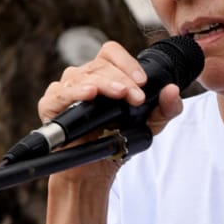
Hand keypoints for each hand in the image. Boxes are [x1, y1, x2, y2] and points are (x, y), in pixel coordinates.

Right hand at [38, 39, 184, 135]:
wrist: (96, 170)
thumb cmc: (119, 140)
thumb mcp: (151, 124)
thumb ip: (167, 108)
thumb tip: (173, 90)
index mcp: (105, 74)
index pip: (111, 53)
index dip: (127, 62)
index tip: (143, 81)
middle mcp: (84, 77)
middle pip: (100, 64)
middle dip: (123, 80)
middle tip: (137, 98)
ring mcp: (66, 89)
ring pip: (83, 75)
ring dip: (105, 84)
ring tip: (121, 95)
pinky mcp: (51, 105)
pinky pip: (60, 93)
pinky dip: (75, 92)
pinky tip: (90, 94)